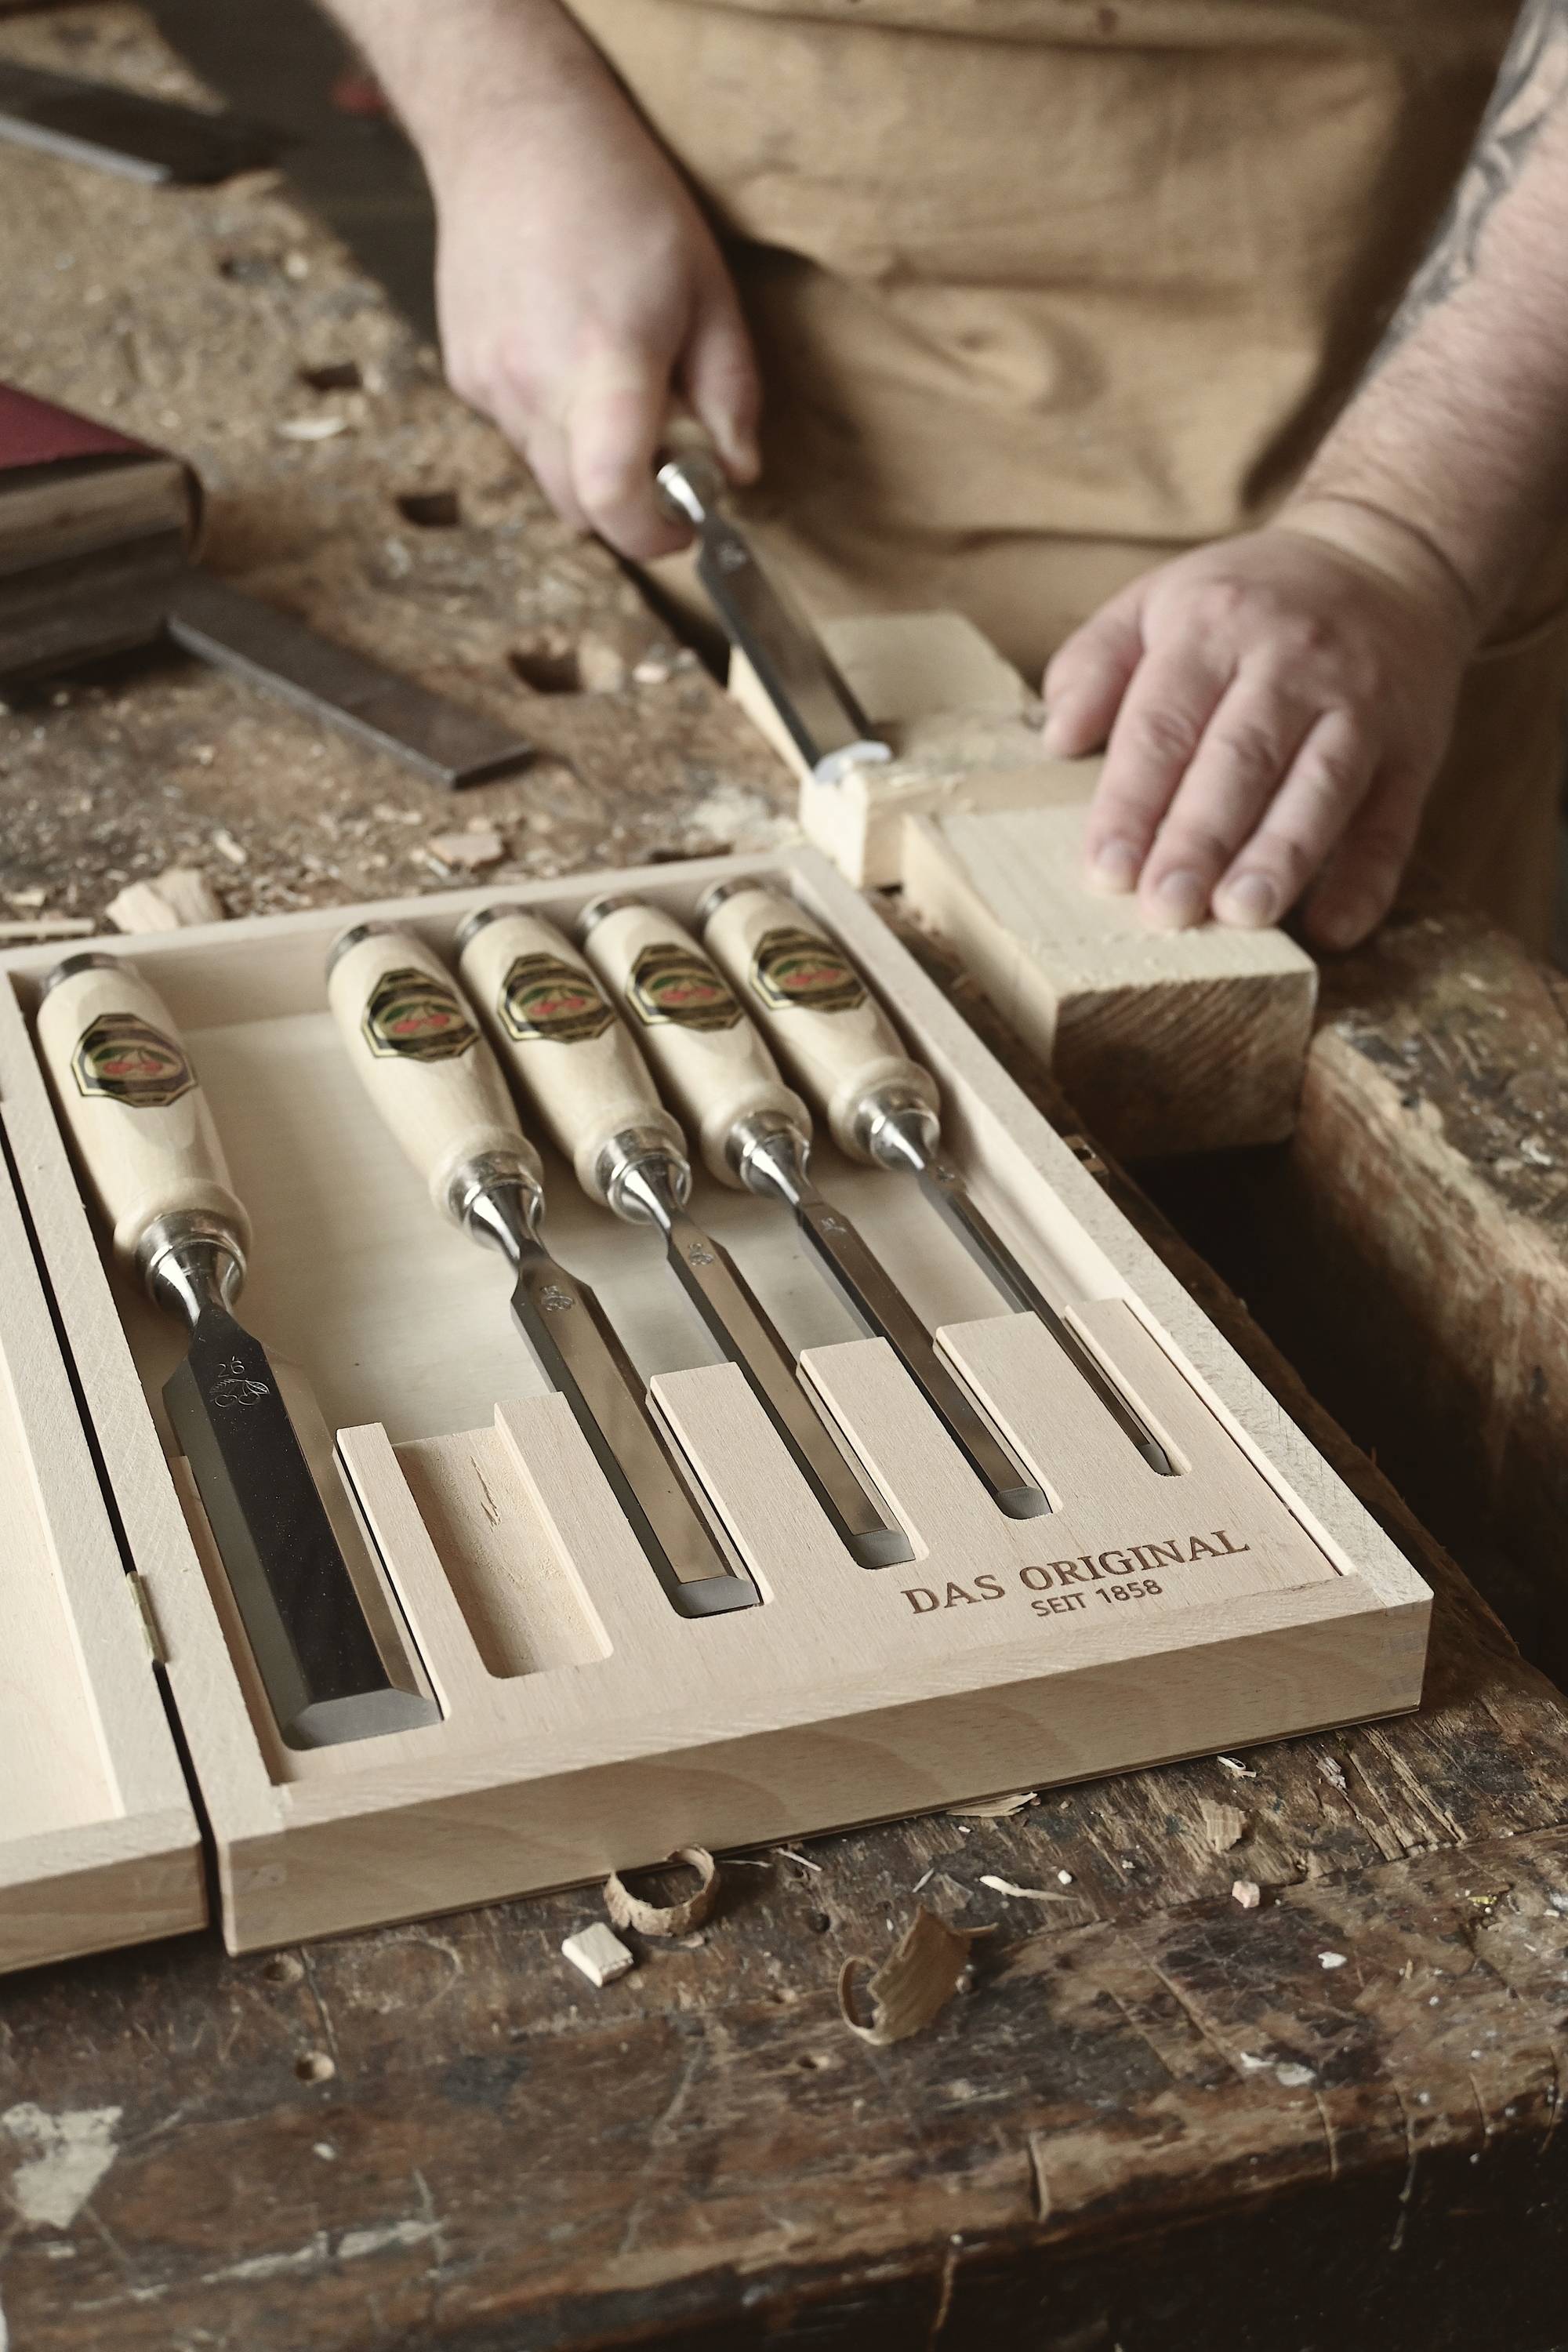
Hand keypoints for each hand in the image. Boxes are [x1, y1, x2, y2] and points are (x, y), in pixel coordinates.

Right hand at [431, 60, 758, 559]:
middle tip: (665, 461)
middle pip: (578, 509)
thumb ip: (731, 392)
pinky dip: (552, 423)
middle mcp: (533, 382)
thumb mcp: (708, 288)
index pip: (610, 498)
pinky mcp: (464, 373)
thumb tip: (738, 471)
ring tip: (615, 387)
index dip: (652, 536)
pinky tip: (566, 354)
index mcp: (604, 361)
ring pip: (545, 473)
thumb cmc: (620, 197)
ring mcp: (488, 382)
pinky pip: (517, 433)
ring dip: (587, 461)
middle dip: (626, 506)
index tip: (683, 525)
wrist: (512, 131)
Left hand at [1041, 507, 1479, 948]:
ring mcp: (1362, 707)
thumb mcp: (1158, 601)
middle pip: (1242, 758)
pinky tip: (1334, 928)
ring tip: (1243, 914)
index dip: (1133, 800)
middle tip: (1167, 907)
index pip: (1165, 723)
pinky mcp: (1414, 750)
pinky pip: (1393, 820)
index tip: (1106, 869)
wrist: (1386, 556)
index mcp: (1214, 627)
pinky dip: (1368, 878)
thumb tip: (1058, 738)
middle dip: (1202, 838)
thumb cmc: (1247, 603)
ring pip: (1321, 786)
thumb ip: (1095, 664)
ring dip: (1283, 856)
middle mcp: (1293, 663)